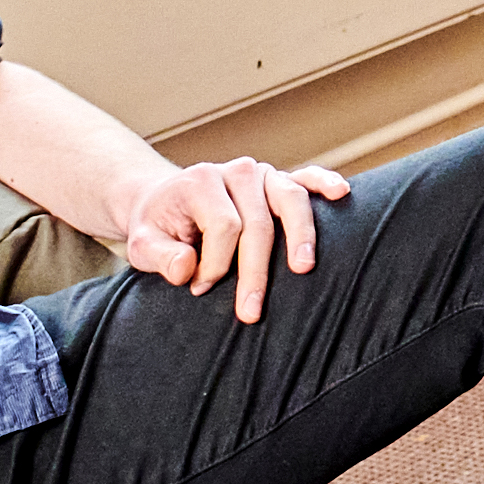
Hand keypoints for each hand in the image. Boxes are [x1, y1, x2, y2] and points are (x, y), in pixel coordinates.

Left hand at [121, 155, 354, 324]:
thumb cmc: (159, 228)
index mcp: (201, 181)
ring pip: (289, 199)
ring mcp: (262, 173)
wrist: (165, 203)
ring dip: (300, 235)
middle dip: (254, 271)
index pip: (224, 226)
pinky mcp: (279, 180)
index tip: (200, 288)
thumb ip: (159, 256)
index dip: (215, 264)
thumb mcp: (141, 245)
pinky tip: (341, 193)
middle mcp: (236, 171)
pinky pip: (306, 177)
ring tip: (303, 268)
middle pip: (257, 222)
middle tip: (251, 312)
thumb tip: (187, 268)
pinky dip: (325, 182)